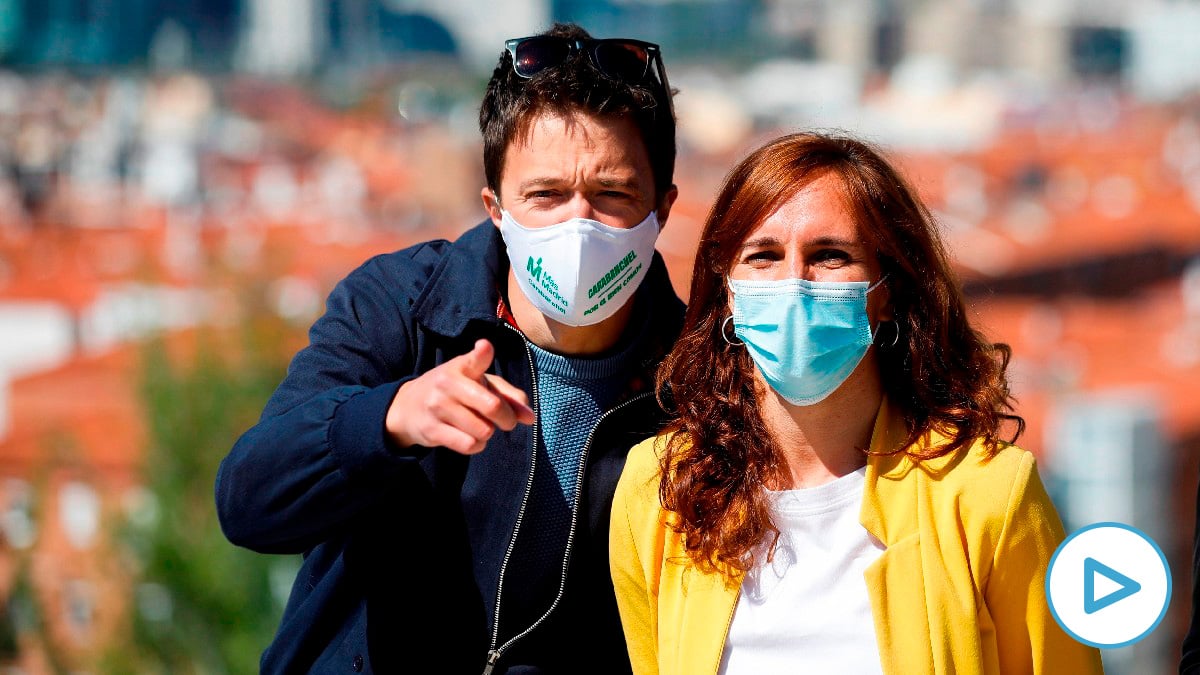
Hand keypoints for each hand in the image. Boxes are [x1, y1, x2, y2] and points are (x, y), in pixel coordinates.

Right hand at [386, 339, 534, 454]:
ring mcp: (438, 407)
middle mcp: (448, 383)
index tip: (485, 347)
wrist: (408, 407)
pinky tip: (471, 438)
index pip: (474, 359)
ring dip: (489, 433)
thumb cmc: (456, 392)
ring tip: (481, 427)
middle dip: (507, 419)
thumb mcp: (479, 384)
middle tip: (506, 422)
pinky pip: (469, 445)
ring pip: (483, 430)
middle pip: (492, 406)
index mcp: (462, 366)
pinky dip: (477, 445)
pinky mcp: (432, 430)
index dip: (482, 353)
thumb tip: (530, 418)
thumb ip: (509, 396)